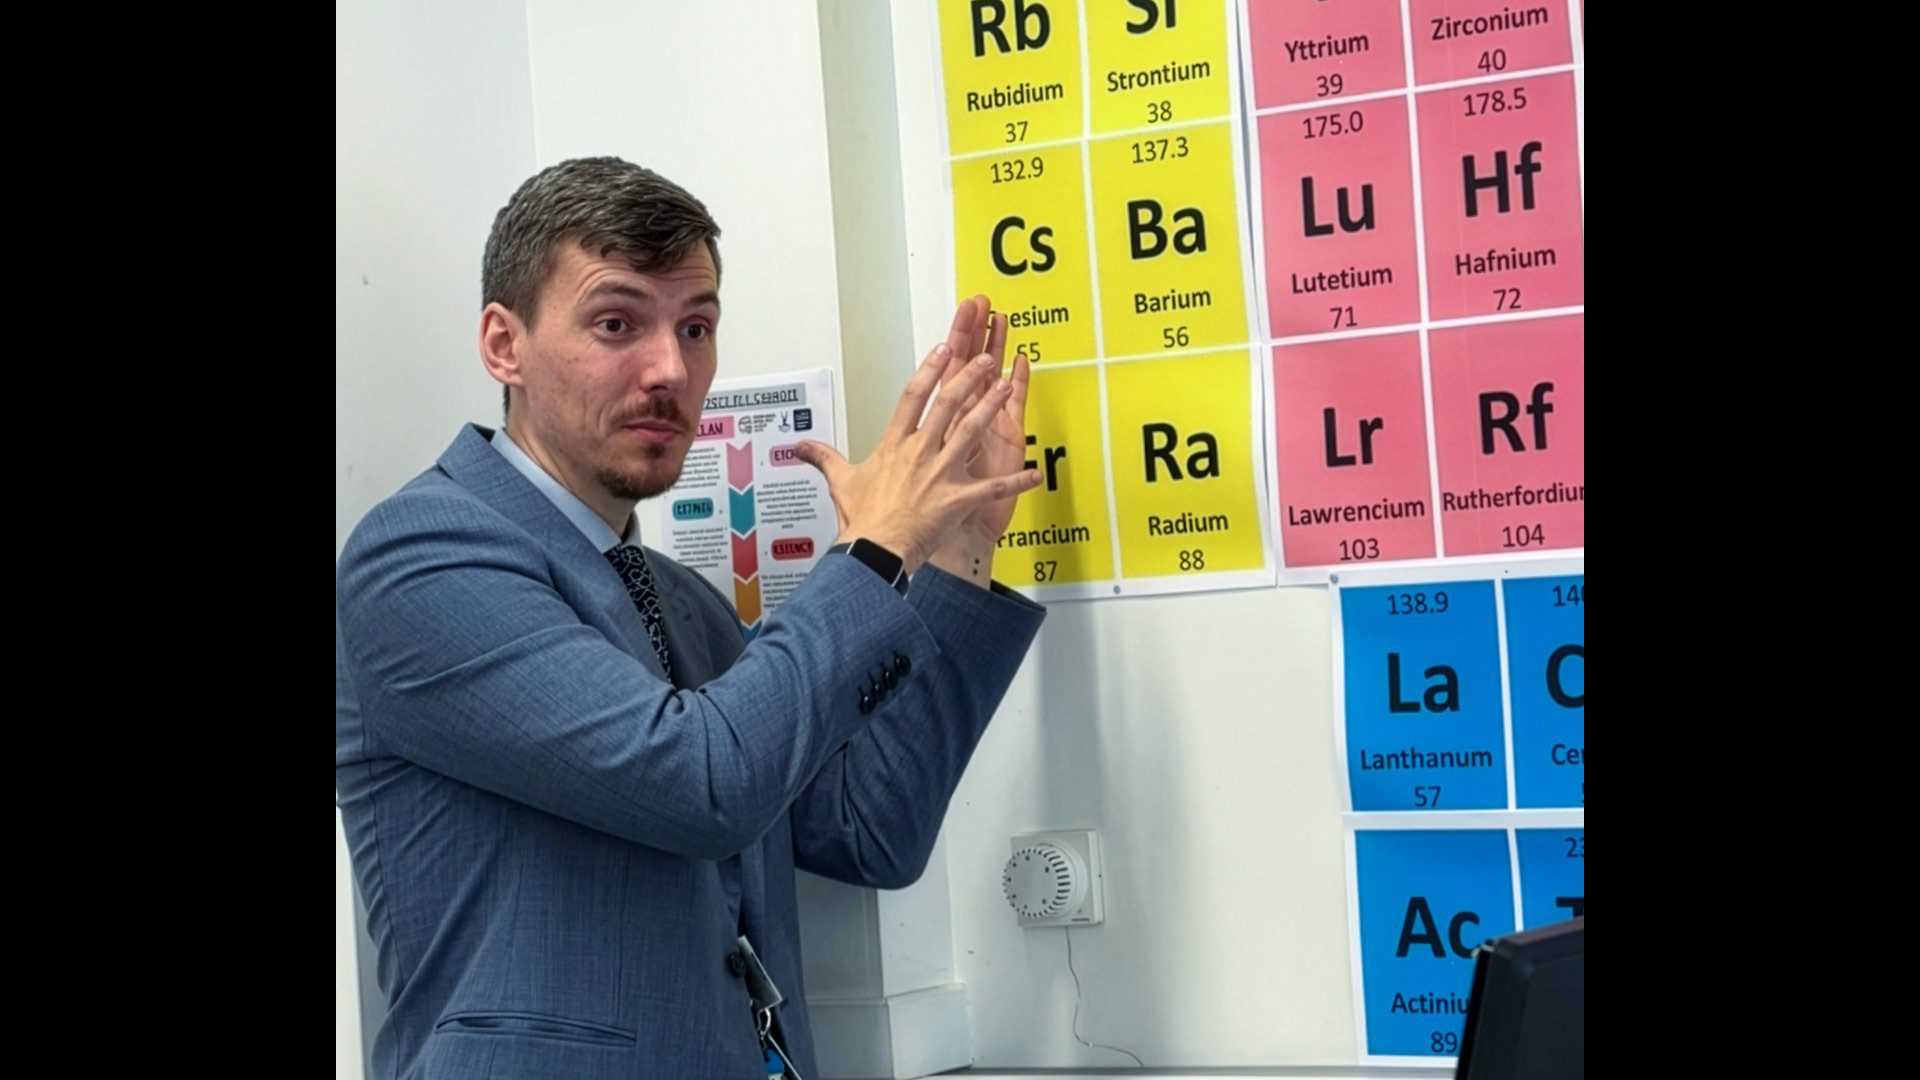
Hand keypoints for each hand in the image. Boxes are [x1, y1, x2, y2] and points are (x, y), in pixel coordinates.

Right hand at [793, 310, 1042, 575]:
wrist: (874, 552)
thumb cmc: (862, 521)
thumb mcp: (841, 482)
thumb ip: (825, 458)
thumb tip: (801, 447)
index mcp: (894, 446)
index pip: (913, 397)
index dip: (929, 371)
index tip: (943, 350)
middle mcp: (920, 454)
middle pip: (948, 406)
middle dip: (969, 378)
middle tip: (984, 359)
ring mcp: (940, 474)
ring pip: (972, 433)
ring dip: (992, 409)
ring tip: (1007, 389)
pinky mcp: (957, 499)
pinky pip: (992, 488)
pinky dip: (1016, 483)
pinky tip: (1035, 474)